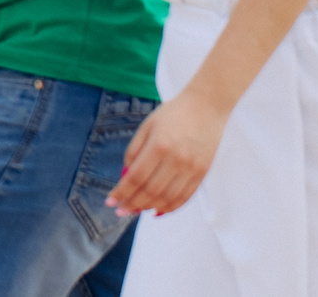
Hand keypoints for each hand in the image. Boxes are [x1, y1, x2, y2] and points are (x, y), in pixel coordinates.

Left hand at [106, 89, 222, 217]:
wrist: (206, 106)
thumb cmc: (172, 114)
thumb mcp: (147, 126)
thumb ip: (134, 151)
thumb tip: (125, 177)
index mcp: (158, 145)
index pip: (136, 178)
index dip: (122, 192)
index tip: (111, 201)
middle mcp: (176, 159)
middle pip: (150, 191)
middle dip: (132, 204)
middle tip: (120, 210)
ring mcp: (192, 168)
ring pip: (167, 198)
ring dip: (149, 208)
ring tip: (135, 211)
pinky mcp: (203, 173)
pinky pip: (185, 197)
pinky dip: (170, 207)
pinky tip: (157, 210)